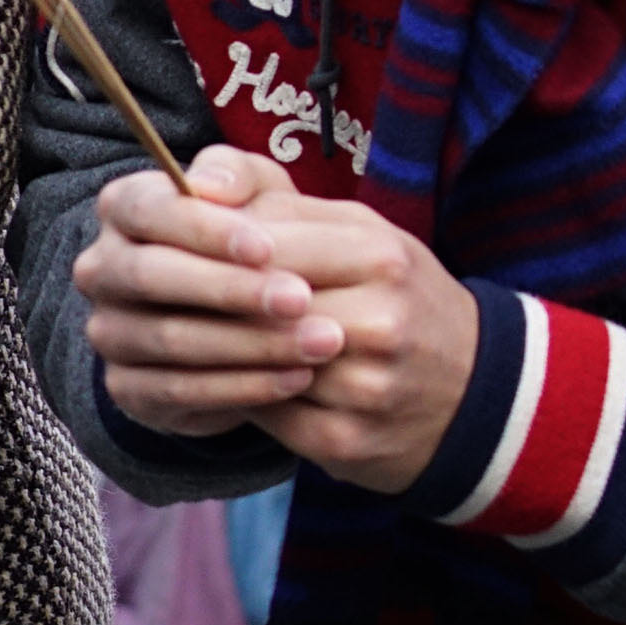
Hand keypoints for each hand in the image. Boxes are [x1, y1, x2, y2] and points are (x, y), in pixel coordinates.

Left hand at [71, 146, 481, 486]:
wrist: (476, 389)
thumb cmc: (394, 294)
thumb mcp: (352, 229)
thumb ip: (272, 197)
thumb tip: (193, 181)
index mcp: (379, 255)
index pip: (263, 246)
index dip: (205, 249)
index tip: (162, 246)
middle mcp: (380, 321)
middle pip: (253, 310)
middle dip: (197, 303)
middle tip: (149, 296)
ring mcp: (366, 388)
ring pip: (252, 366)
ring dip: (209, 353)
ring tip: (178, 335)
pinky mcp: (348, 443)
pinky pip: (266, 417)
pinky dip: (237, 397)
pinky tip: (219, 381)